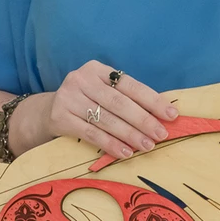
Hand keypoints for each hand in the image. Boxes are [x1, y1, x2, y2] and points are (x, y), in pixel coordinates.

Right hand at [24, 61, 177, 160]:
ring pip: (106, 119)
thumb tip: (163, 116)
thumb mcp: (103, 91)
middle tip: (161, 135)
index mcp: (97, 69)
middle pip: (119, 103)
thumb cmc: (86, 102)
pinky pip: (91, 134)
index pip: (130, 85)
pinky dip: (111, 144)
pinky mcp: (59, 118)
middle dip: (143, 120)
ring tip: (147, 146)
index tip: (171, 114)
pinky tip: (125, 152)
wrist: (48, 111)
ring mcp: (68, 98)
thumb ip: (127, 99)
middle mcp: (81, 79)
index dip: (152, 100)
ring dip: (130, 135)